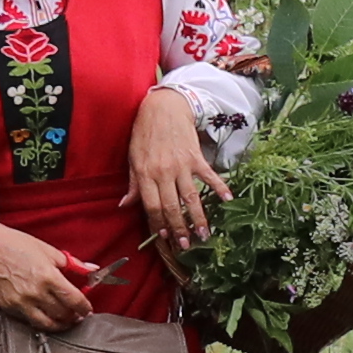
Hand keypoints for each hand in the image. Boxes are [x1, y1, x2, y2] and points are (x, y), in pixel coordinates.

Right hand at [0, 222, 91, 328]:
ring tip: (65, 320)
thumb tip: (91, 269)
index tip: (87, 309)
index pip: (74, 300)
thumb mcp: (48, 250)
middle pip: (63, 314)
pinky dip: (41, 321)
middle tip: (78, 315)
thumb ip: (72, 263)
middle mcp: (35, 293)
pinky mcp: (9, 307)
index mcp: (48, 276)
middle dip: (74, 316)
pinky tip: (46, 315)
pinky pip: (30, 321)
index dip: (84, 307)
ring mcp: (21, 302)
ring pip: (47, 324)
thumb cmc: (16, 245)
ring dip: (60, 324)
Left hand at [127, 97, 220, 252]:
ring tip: (204, 234)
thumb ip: (132, 184)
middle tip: (186, 245)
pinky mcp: (196, 157)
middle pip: (172, 206)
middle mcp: (163, 172)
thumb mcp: (133, 158)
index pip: (152, 206)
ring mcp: (182, 165)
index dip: (158, 224)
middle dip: (179, 228)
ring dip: (198, 217)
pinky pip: (209, 176)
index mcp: (145, 174)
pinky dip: (219, 188)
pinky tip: (228, 200)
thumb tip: (125, 205)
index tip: (164, 237)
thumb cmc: (144, 133)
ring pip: (191, 197)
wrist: (164, 107)